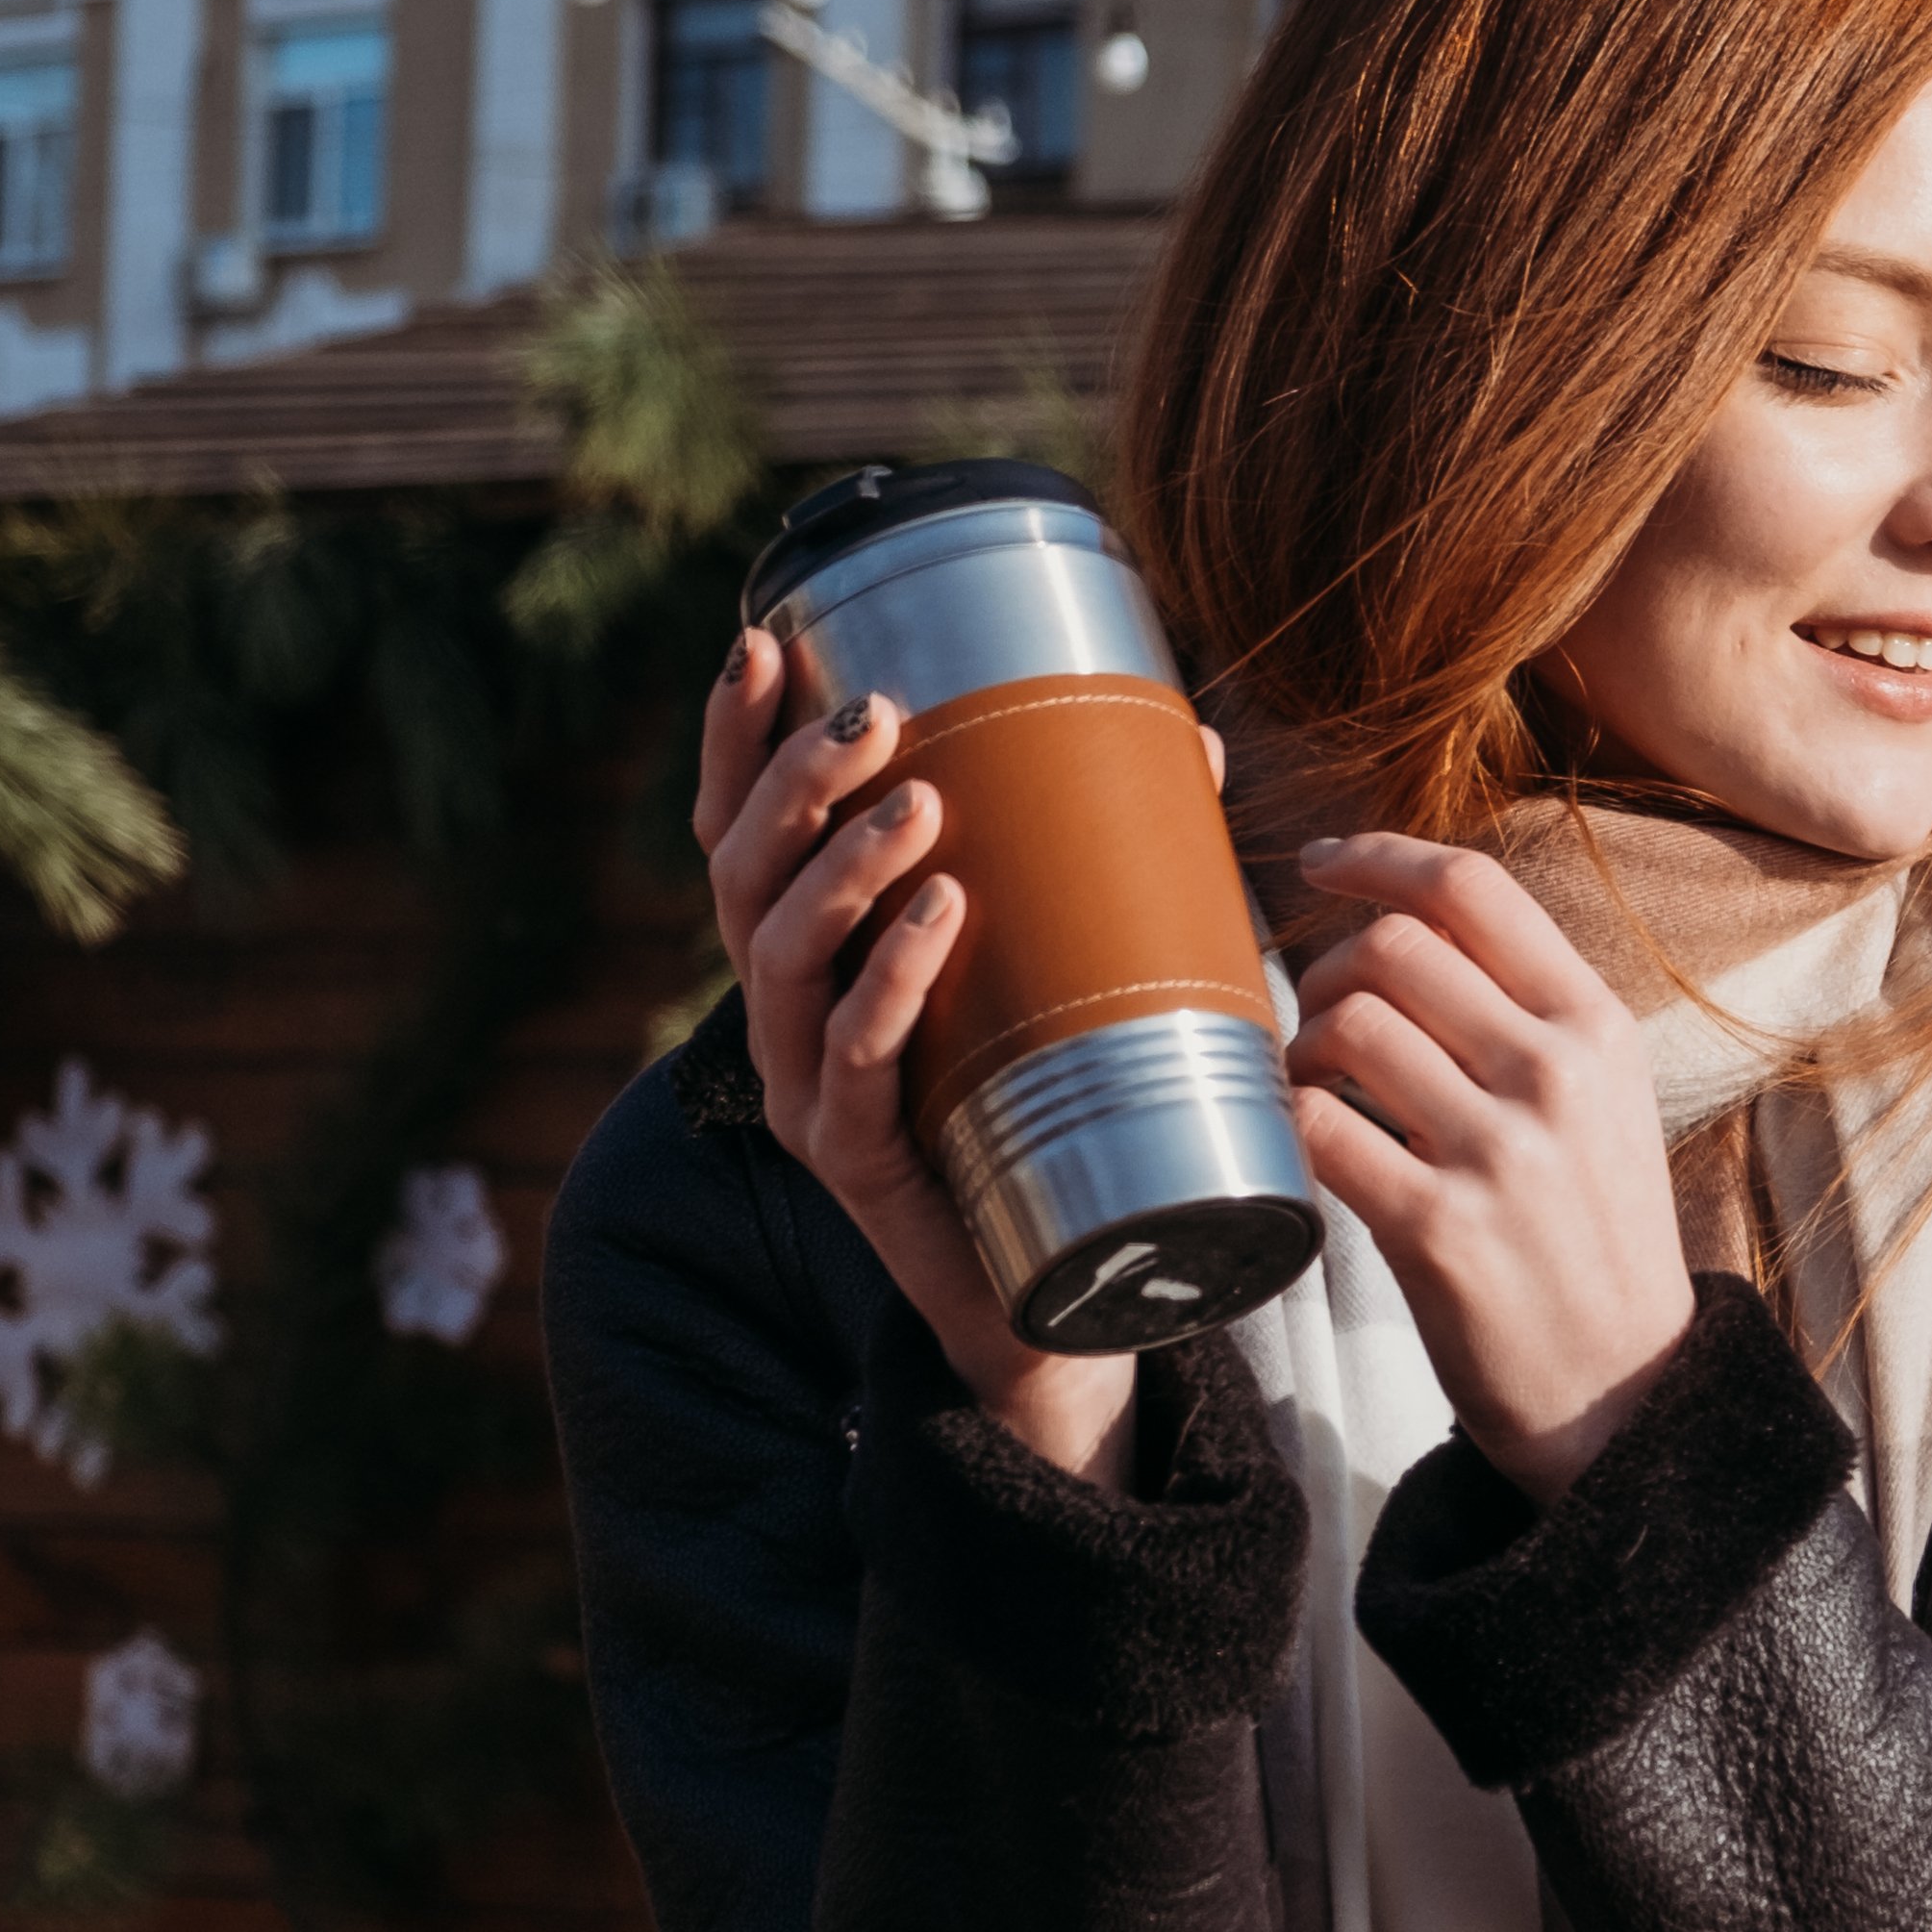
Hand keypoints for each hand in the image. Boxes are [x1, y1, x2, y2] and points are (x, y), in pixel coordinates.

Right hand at [690, 629, 1139, 1482]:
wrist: (1063, 1292)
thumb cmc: (1056, 1107)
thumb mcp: (1067, 966)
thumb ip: (1112, 861)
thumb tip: (1196, 737)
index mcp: (811, 954)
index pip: (739, 827)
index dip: (735, 738)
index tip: (758, 639)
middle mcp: (784, 1015)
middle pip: (743, 876)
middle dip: (795, 782)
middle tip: (874, 712)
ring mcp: (806, 1093)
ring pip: (783, 961)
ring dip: (843, 869)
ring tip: (920, 801)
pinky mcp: (853, 1162)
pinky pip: (855, 1062)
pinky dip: (890, 981)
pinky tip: (938, 919)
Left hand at [1285, 833, 1698, 1503]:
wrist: (1624, 1389)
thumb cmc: (1592, 1237)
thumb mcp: (1602, 1102)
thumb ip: (1527, 1013)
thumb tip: (1404, 927)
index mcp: (1596, 1027)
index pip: (1472, 888)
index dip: (1378, 857)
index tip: (1322, 864)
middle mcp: (1555, 1074)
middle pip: (1392, 947)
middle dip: (1326, 970)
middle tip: (1321, 1023)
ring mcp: (1499, 1151)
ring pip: (1346, 1027)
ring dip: (1301, 1050)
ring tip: (1318, 1093)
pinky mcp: (1438, 1227)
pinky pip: (1317, 1127)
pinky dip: (1287, 1123)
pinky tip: (1308, 1147)